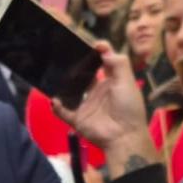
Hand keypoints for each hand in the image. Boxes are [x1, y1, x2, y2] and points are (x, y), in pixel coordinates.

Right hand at [51, 42, 158, 178]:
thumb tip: (102, 48)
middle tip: (65, 54)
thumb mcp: (127, 81)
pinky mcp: (78, 118)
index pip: (102, 63)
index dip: (97, 53)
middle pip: (83, 75)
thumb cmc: (129, 108)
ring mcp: (86, 105)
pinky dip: (56, 106)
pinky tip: (54, 99)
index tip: (92, 45)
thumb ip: (118, 63)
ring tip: (54, 73)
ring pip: (70, 91)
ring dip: (62, 84)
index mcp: (110, 82)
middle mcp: (97, 92)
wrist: (125, 136)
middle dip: (75, 66)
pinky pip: (63, 111)